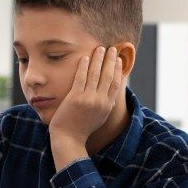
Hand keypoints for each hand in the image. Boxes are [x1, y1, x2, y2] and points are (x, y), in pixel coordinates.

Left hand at [48, 46, 123, 166]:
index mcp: (107, 105)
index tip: (118, 59)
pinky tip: (85, 57)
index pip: (116, 83)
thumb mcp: (99, 117)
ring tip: (100, 48)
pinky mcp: (75, 97)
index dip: (118, 69)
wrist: (69, 139)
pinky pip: (80, 78)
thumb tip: (111, 93)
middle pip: (108, 76)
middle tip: (112, 49)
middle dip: (111, 60)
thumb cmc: (82, 128)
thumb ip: (105, 104)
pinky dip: (83, 66)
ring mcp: (88, 99)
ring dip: (98, 59)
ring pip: (95, 74)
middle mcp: (100, 101)